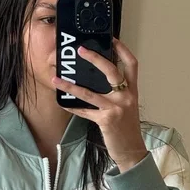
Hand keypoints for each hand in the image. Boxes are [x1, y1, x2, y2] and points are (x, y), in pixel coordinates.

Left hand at [52, 38, 148, 172]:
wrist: (132, 151)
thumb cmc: (127, 129)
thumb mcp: (127, 108)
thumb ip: (118, 94)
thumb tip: (98, 82)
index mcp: (132, 91)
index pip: (131, 64)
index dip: (122, 50)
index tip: (111, 39)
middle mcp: (126, 97)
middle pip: (111, 71)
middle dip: (95, 58)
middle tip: (81, 50)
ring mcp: (116, 108)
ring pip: (90, 92)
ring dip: (71, 85)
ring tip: (57, 79)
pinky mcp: (106, 120)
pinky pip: (85, 111)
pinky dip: (73, 107)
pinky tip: (63, 103)